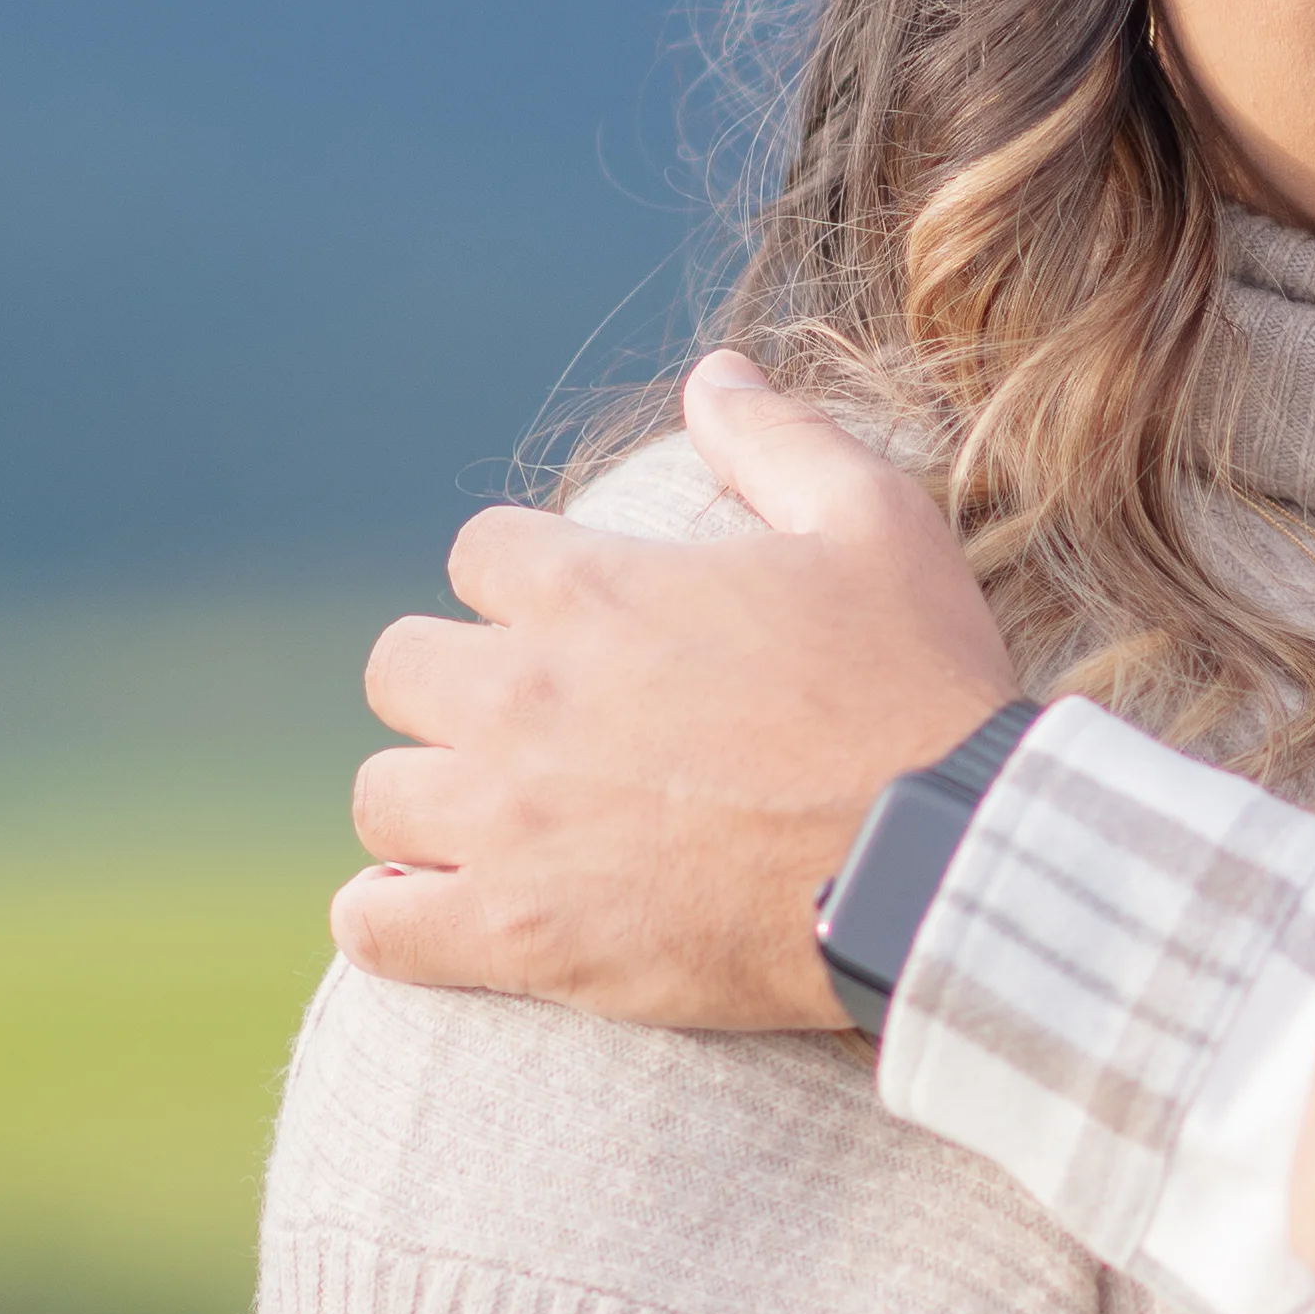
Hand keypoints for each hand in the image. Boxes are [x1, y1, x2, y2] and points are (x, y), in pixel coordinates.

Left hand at [332, 353, 1017, 1027]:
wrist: (939, 864)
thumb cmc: (915, 689)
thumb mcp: (877, 524)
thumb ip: (778, 439)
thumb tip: (713, 374)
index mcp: (589, 588)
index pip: (478, 553)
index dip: (529, 579)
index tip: (585, 620)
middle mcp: (521, 697)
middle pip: (401, 667)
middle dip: (456, 681)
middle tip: (536, 719)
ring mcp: (508, 824)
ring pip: (382, 794)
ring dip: (434, 798)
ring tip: (504, 819)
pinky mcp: (520, 939)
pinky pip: (376, 927)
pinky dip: (394, 916)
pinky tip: (446, 906)